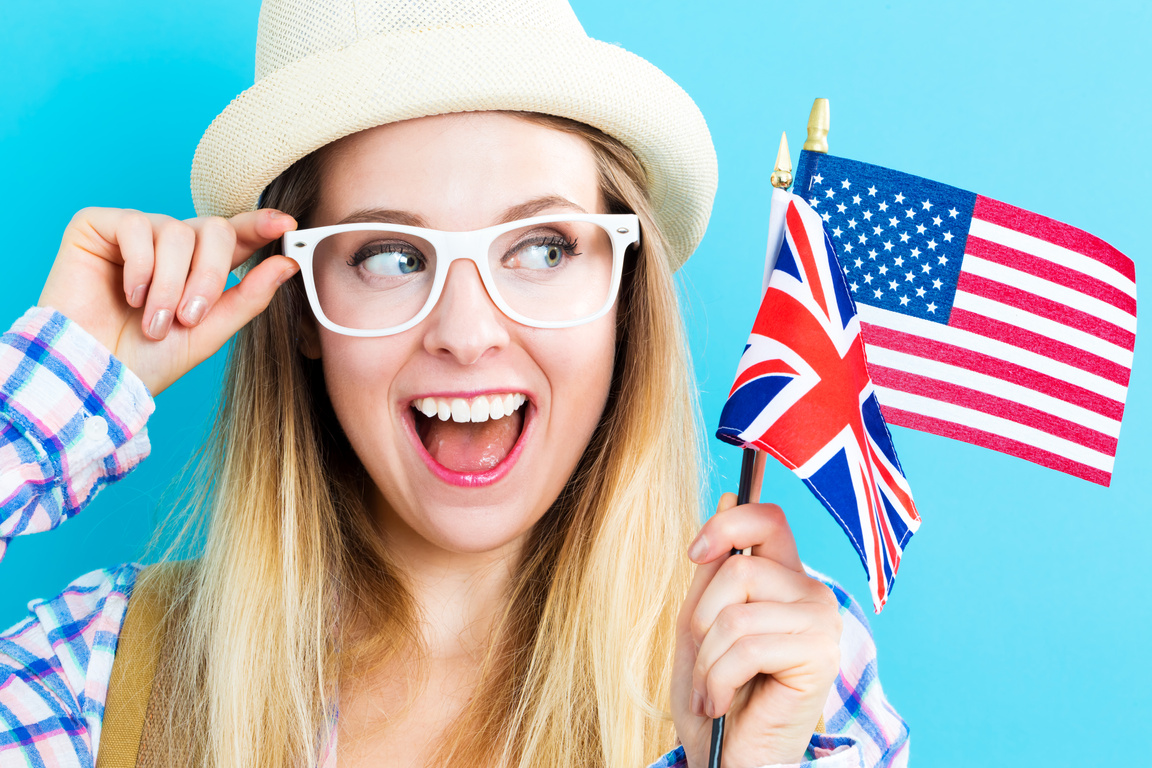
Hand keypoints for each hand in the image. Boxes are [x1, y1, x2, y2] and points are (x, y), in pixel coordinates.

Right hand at [38, 207, 299, 394]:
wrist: (94, 374)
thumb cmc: (148, 358)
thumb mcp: (211, 330)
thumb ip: (250, 296)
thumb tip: (287, 264)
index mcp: (201, 265)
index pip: (237, 235)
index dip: (261, 225)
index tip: (286, 224)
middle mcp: (171, 243)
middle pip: (214, 229)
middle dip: (209, 276)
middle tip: (190, 317)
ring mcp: (135, 232)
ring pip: (176, 232)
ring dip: (170, 284)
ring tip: (153, 320)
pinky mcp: (97, 226)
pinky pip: (134, 226)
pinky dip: (139, 266)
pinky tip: (128, 295)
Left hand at [672, 493, 843, 766]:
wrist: (729, 760)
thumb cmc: (716, 695)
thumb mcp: (700, 623)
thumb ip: (713, 570)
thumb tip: (727, 498)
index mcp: (785, 579)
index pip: (768, 518)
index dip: (727, 523)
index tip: (695, 554)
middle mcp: (812, 593)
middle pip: (738, 566)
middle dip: (702, 620)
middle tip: (705, 662)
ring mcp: (821, 623)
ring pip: (735, 610)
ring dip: (707, 660)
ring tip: (712, 690)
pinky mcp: (820, 655)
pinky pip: (746, 645)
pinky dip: (717, 680)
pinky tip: (722, 704)